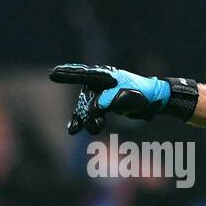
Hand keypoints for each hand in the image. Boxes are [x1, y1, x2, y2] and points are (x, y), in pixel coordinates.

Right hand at [49, 64, 171, 134]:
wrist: (153, 100)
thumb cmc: (139, 93)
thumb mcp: (122, 97)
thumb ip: (105, 102)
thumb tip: (91, 112)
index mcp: (103, 75)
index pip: (82, 75)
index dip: (67, 75)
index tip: (52, 74)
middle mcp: (98, 84)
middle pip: (83, 98)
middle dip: (83, 113)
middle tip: (79, 126)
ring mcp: (100, 94)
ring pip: (85, 109)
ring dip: (86, 121)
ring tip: (94, 129)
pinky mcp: (104, 105)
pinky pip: (90, 115)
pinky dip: (86, 123)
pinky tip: (74, 130)